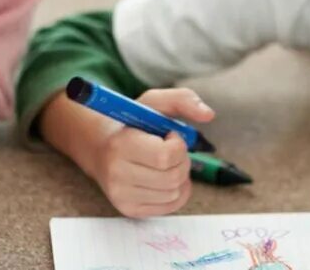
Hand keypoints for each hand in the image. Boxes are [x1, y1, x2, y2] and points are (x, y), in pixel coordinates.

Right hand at [88, 88, 213, 218]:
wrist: (101, 149)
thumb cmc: (133, 124)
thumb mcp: (154, 102)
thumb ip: (183, 100)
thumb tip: (208, 115)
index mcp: (121, 145)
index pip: (165, 156)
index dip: (178, 145)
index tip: (170, 136)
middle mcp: (117, 174)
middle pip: (173, 177)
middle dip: (182, 161)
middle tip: (171, 150)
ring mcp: (122, 196)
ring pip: (174, 193)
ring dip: (180, 176)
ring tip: (165, 163)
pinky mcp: (129, 210)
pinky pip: (171, 206)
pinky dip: (177, 191)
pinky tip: (166, 177)